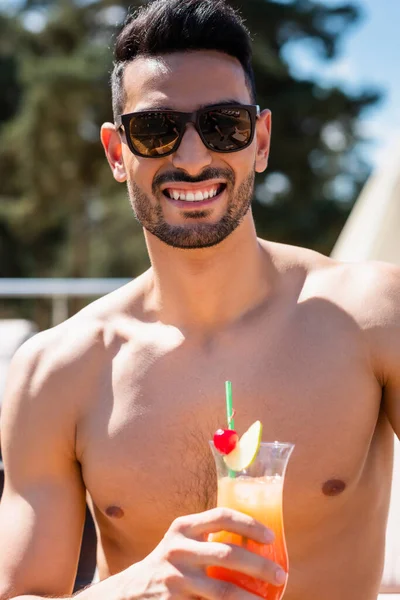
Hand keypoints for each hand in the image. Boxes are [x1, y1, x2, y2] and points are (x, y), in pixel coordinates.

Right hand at [122, 507, 286, 598]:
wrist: (128, 594)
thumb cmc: (168, 565)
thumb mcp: (181, 543)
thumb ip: (207, 538)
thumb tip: (256, 543)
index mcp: (183, 528)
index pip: (221, 516)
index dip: (249, 524)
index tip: (270, 536)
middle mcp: (178, 549)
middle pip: (228, 554)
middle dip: (259, 566)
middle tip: (280, 575)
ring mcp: (175, 578)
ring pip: (223, 590)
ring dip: (251, 599)